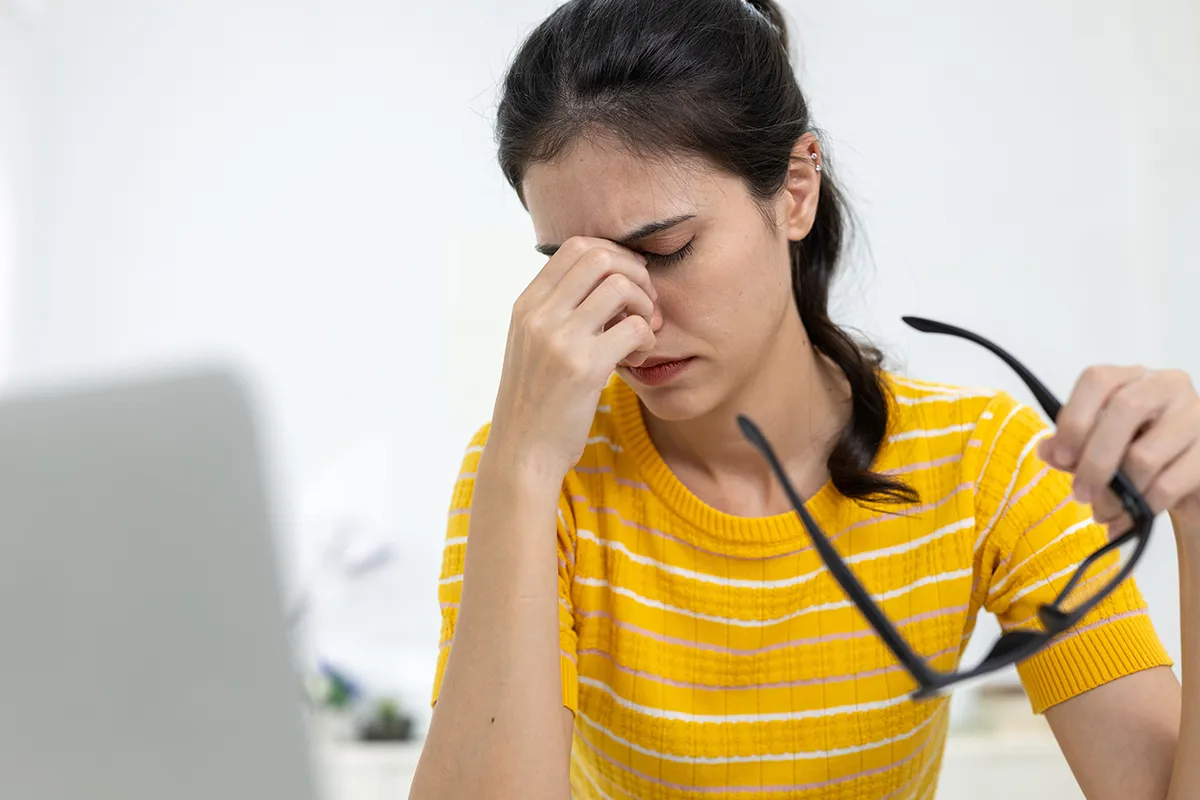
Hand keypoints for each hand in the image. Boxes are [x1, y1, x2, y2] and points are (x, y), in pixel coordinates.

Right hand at [488, 237, 661, 479]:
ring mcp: (560, 339)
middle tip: (643, 304)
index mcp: (526, 305)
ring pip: (620, 286)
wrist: (522, 451)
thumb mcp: (531, 345)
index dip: (613, 255)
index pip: (575, 247)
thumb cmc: (536, 400)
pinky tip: (641, 356)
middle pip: (600, 257)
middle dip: (634, 273)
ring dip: (645, 304)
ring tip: (643, 331)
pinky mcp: (584, 368)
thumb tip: (600, 279)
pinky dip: (647, 338)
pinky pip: (633, 327)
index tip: (628, 281)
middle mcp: (539, 315)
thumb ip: (554, 311)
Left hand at [1039, 366, 1199, 534]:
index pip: (1098, 380)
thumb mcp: (1102, 446)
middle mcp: (1167, 386)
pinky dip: (1142, 507)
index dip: (1075, 418)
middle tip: (1080, 493)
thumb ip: (1073, 447)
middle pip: (1125, 409)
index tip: (1059, 457)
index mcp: (1132, 378)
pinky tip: (1129, 520)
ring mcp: (1196, 415)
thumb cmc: (1139, 452)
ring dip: (1117, 493)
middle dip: (1095, 459)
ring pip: (1145, 454)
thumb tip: (1047, 450)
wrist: (1189, 478)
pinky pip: (1169, 483)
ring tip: (1103, 513)